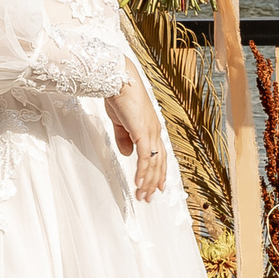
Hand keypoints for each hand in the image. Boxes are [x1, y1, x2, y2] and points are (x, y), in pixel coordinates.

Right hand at [105, 63, 169, 201]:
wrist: (119, 80)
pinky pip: (145, 157)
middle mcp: (155, 132)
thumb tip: (127, 154)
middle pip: (159, 162)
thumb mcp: (120, 122)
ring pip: (153, 163)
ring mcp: (151, 132)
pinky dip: (143, 171)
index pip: (159, 155)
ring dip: (148, 181)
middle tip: (149, 197)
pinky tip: (138, 182)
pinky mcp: (142, 132)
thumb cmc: (119, 97)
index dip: (159, 172)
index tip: (157, 186)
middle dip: (154, 182)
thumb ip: (124, 138)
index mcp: (152, 129)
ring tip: (143, 195)